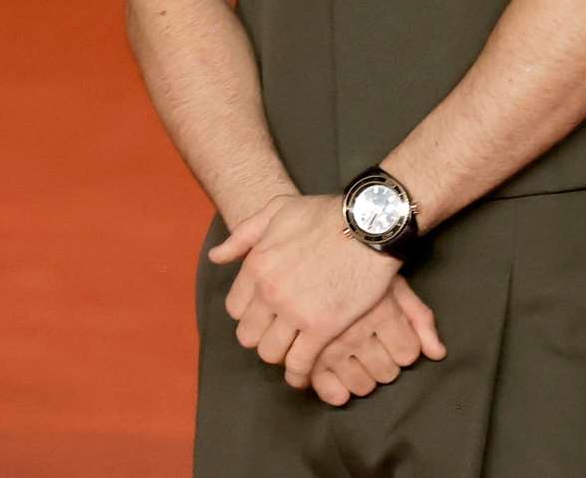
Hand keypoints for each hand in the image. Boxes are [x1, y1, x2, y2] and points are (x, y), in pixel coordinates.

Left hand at [208, 193, 400, 386]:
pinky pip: (300, 363)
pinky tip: (302, 376)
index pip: (235, 308)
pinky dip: (298, 375)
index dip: (248, 313)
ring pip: (270, 352)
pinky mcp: (323, 327)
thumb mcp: (278, 209)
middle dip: (261, 336)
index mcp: (257, 265)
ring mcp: (295, 311)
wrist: (369, 223)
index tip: (263, 314)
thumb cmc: (325, 213)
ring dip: (279, 354)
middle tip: (278, 334)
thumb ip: (244, 234)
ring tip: (291, 351)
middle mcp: (270, 292)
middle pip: (249, 335)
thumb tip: (216, 257)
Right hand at [301, 273, 446, 404]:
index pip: (408, 353)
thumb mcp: (394, 285)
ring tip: (355, 357)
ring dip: (363, 376)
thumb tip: (438, 354)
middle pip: (386, 372)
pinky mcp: (306, 353)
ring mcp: (328, 344)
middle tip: (374, 346)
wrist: (321, 247)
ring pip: (361, 384)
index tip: (396, 337)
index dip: (405, 347)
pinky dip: (334, 390)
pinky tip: (336, 377)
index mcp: (380, 312)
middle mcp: (355, 331)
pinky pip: (328, 389)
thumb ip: (420, 318)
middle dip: (385, 363)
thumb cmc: (360, 266)